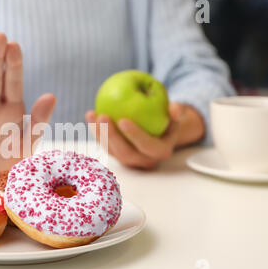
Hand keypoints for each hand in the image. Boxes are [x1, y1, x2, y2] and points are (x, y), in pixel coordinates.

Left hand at [85, 103, 203, 169]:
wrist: (159, 131)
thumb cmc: (167, 119)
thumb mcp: (175, 115)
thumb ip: (177, 111)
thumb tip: (175, 108)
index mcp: (159, 152)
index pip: (147, 146)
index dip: (135, 135)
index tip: (123, 120)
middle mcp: (143, 160)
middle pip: (125, 152)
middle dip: (111, 136)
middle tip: (103, 116)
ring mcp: (128, 160)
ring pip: (111, 150)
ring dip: (99, 133)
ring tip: (92, 115)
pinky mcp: (116, 155)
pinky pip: (104, 144)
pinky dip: (96, 131)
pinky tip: (90, 114)